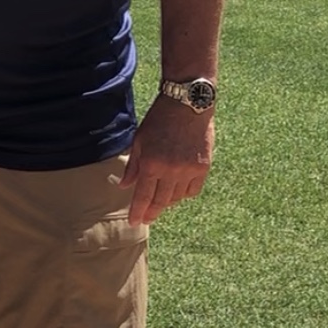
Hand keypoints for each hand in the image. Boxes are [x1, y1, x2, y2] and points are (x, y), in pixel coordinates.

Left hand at [119, 96, 214, 224]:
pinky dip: (183, 194)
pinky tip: (176, 192)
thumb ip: (133, 166)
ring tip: (159, 202)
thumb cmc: (159, 119)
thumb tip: (124, 186)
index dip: (138, 211)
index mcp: (151, 163)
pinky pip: (192, 190)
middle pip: (160, 201)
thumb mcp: (139, 140)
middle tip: (145, 219)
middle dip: (151, 212)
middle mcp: (171, 171)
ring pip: (177, 198)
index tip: (134, 222)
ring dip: (167, 202)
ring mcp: (189, 171)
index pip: (143, 196)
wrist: (187, 105)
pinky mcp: (203, 168)